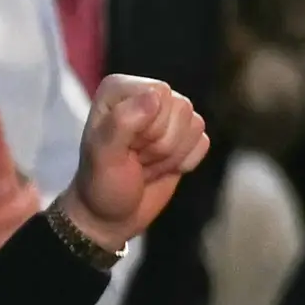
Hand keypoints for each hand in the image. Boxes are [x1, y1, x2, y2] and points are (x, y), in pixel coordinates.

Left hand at [59, 73, 207, 252]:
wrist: (112, 215)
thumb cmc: (101, 183)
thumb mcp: (102, 155)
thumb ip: (122, 122)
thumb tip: (154, 96)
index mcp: (118, 89)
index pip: (159, 93)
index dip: (149, 126)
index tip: (126, 146)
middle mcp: (144, 95)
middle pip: (181, 108)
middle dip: (161, 144)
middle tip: (135, 157)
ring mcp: (167, 115)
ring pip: (195, 124)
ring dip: (171, 155)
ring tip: (145, 162)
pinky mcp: (184, 135)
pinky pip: (203, 142)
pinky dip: (185, 162)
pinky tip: (161, 168)